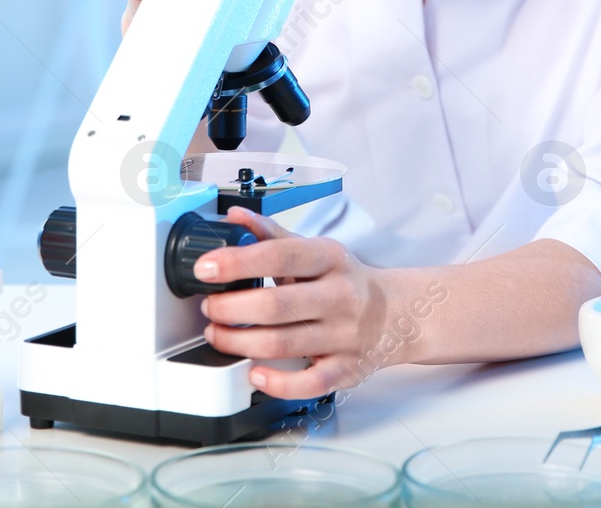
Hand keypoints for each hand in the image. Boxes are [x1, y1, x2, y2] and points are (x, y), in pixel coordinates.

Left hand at [194, 207, 405, 398]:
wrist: (395, 314)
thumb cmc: (345, 281)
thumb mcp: (315, 251)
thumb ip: (273, 235)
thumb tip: (235, 217)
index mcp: (330, 259)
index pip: (281, 255)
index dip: (238, 262)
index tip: (206, 268)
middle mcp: (339, 296)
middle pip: (276, 305)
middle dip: (230, 309)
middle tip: (209, 307)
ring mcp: (344, 335)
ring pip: (283, 344)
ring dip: (239, 342)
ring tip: (217, 334)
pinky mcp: (345, 369)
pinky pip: (309, 383)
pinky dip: (277, 382)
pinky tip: (254, 372)